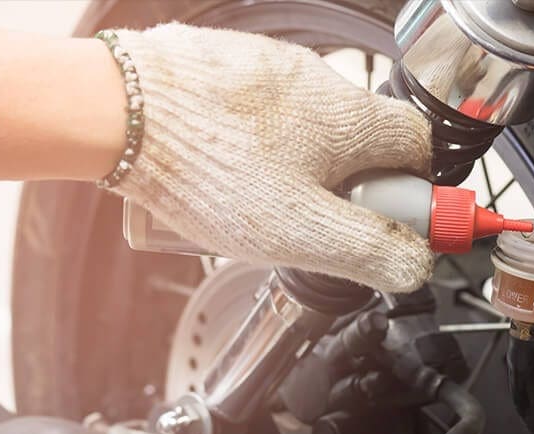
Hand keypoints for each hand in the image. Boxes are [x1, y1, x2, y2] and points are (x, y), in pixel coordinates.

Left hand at [110, 24, 434, 292]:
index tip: (399, 225)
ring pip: (310, 129)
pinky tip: (225, 175)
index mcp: (351, 118)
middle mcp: (318, 81)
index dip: (417, 193)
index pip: (420, 146)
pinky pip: (262, 115)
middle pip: (363, 142)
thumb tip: (415, 265)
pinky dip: (256, 147)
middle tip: (316, 225)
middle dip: (350, 189)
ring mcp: (270, 68)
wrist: (114, 111)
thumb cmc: (205, 167)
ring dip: (301, 169)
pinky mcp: (227, 68)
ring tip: (257, 205)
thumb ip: (371, 252)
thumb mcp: (302, 232)